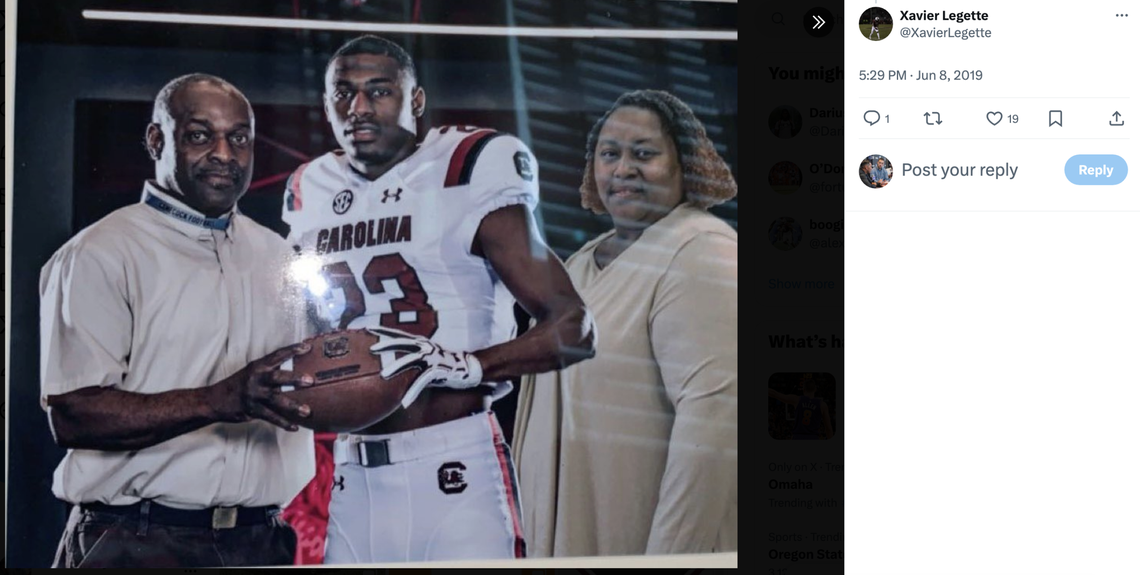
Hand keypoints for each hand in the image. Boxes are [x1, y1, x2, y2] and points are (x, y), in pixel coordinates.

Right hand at [210, 342, 314, 430]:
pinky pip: (271, 417)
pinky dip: (284, 423)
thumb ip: (270, 370)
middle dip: (294, 379)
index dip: (292, 350)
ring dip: (293, 406)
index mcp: (258, 366)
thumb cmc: (238, 384)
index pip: (277, 355)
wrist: (214, 400)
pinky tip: (295, 427)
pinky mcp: (252, 410)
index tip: (306, 347)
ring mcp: (254, 395)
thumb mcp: (251, 372)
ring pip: (276, 400)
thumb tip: (294, 371)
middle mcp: (256, 379)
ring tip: (307, 411)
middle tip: (310, 381)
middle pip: (278, 377)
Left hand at [366, 326, 483, 408]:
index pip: (399, 334)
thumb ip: (411, 360)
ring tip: (383, 375)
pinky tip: (405, 402)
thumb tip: (393, 369)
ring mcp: (432, 357)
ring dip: (396, 367)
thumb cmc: (443, 365)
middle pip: (403, 343)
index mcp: (421, 342)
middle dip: (387, 345)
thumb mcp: (425, 359)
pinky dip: (413, 392)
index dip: (384, 331)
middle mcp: (425, 347)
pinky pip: (422, 381)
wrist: (467, 368)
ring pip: (411, 360)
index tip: (369, 328)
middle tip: (372, 348)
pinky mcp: (438, 369)